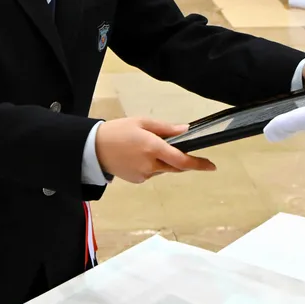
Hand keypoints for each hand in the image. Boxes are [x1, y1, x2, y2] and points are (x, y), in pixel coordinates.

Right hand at [96, 118, 214, 183]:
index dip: (198, 164)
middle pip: (176, 166)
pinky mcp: (137, 180)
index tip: (212, 166)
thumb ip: (166, 128)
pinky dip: (154, 165)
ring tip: (148, 146)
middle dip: (183, 161)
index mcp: (152, 147)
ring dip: (165, 161)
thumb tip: (186, 130)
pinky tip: (140, 155)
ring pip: (164, 169)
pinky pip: (153, 173)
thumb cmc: (118, 131)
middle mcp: (150, 164)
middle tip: (186, 151)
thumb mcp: (142, 123)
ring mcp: (143, 174)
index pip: (181, 160)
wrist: (92, 148)